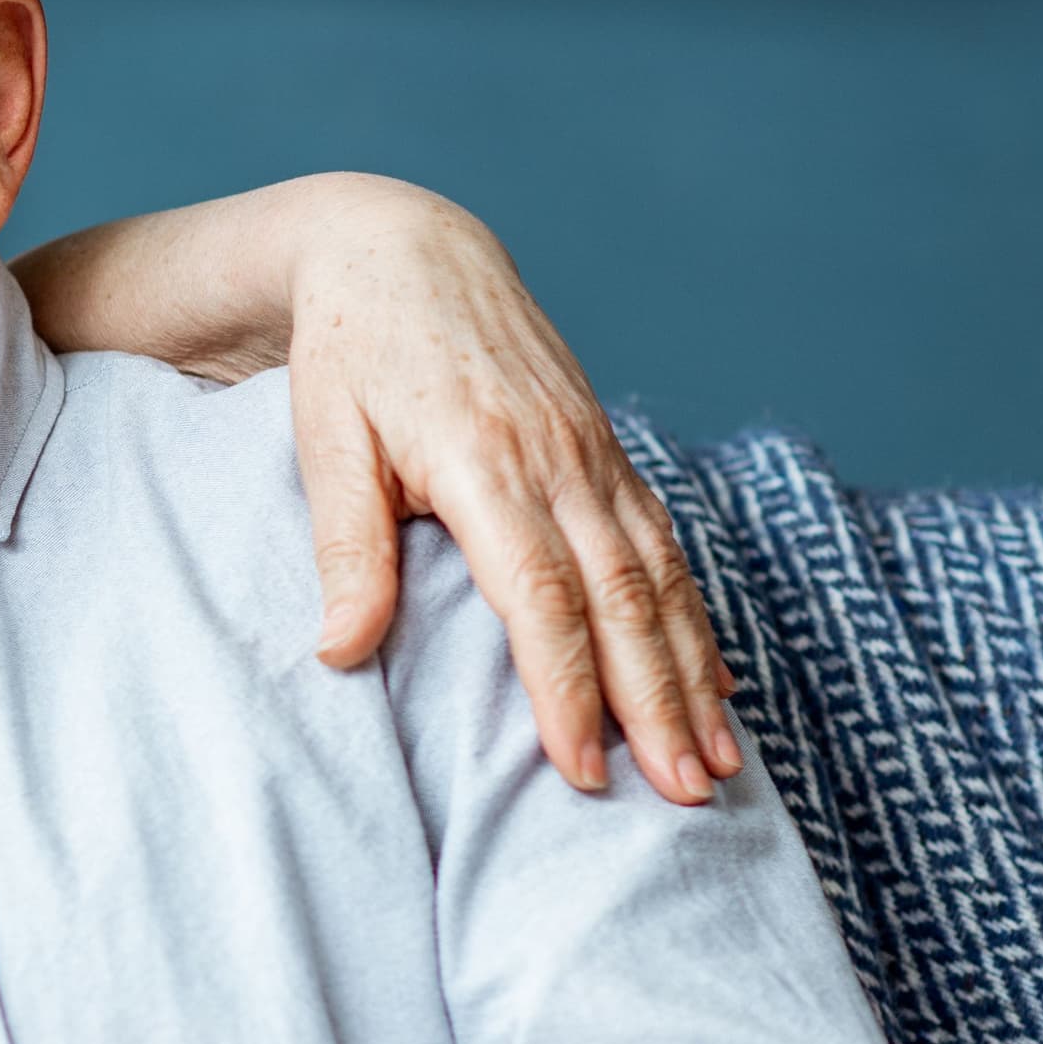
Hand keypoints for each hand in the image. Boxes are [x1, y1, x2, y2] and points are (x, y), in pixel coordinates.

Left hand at [276, 177, 737, 802]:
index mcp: (487, 462)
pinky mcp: (603, 448)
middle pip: (624, 600)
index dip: (567, 691)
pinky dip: (693, 614)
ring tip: (718, 762)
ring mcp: (592, 451)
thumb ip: (346, 548)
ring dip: (692, 673)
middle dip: (657, 705)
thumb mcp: (324, 440)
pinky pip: (662, 540)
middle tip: (683, 797)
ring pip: (661, 576)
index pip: (543, 599)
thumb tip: (341, 655)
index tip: (582, 773)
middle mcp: (559, 460)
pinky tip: (714, 678)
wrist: (399, 246)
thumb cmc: (347, 351)